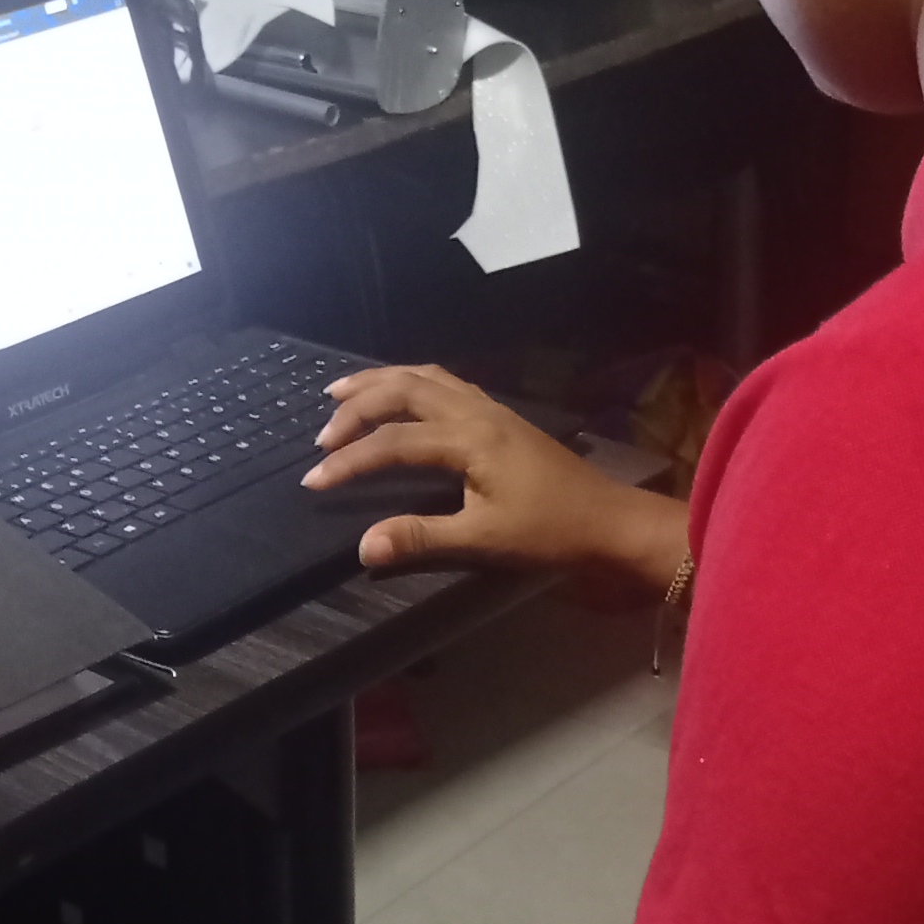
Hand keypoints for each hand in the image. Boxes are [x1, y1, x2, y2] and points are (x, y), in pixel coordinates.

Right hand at [305, 362, 688, 586]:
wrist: (610, 522)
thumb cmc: (550, 533)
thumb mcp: (483, 541)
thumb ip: (421, 538)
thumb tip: (363, 546)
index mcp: (468, 438)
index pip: (392, 441)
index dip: (349, 461)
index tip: (313, 481)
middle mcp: (476, 412)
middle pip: (404, 389)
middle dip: (357, 405)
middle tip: (322, 430)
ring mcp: (491, 409)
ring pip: (426, 377)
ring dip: (382, 382)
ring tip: (344, 392)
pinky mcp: (501, 418)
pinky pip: (446, 383)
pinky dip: (412, 382)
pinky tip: (403, 395)